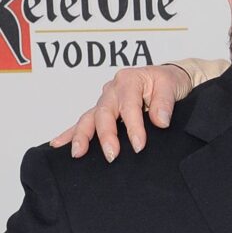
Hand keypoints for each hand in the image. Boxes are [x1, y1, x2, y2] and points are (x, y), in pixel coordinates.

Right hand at [50, 64, 193, 161]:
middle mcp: (113, 88)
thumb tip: (160, 122)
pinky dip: (71, 133)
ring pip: (89, 117)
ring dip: (82, 136)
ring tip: (77, 153)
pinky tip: (58, 144)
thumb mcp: (172, 85)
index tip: (139, 145)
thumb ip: (165, 103)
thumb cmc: (170, 81)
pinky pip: (85, 121)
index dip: (134, 127)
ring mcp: (105, 99)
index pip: (129, 106)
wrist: (170, 77)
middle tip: (112, 155)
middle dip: (106, 135)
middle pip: (104, 113)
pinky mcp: (103, 109)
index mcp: (129, 79)